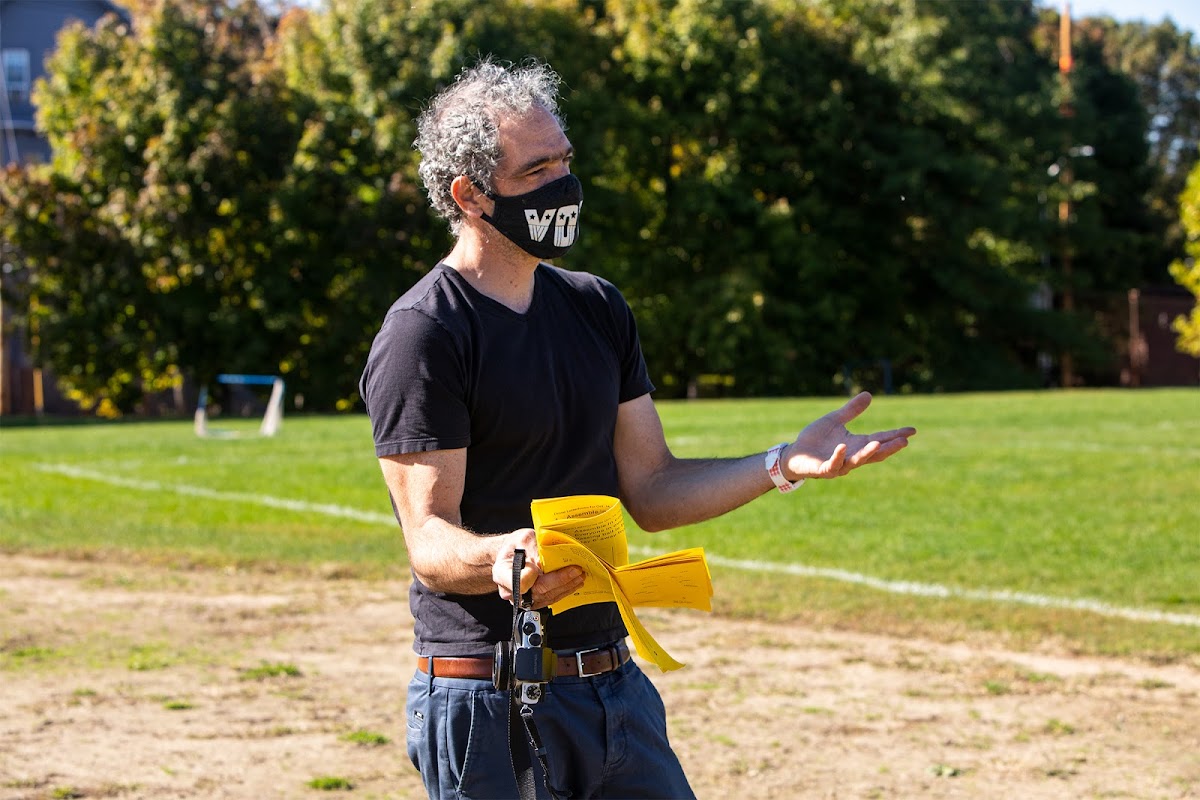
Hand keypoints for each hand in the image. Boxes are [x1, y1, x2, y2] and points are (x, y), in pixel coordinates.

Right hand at [492, 529, 584, 608]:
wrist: (512, 555)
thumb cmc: (515, 546)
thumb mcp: (522, 538)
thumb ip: (533, 548)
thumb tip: (546, 560)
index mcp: (502, 573)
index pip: (517, 582)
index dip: (529, 578)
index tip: (538, 568)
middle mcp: (511, 591)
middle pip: (538, 590)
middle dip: (560, 580)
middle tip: (576, 570)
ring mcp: (523, 599)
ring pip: (547, 597)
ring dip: (566, 586)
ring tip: (579, 575)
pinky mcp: (534, 601)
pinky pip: (551, 598)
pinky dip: (564, 590)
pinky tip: (574, 582)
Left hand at [783, 392, 914, 479]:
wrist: (794, 454)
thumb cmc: (815, 439)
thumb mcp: (835, 420)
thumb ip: (851, 410)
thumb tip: (868, 395)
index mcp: (856, 445)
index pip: (880, 439)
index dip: (895, 435)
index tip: (912, 430)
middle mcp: (851, 456)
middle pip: (874, 454)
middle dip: (889, 448)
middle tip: (904, 441)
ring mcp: (839, 465)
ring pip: (856, 461)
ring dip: (868, 453)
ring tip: (879, 444)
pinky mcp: (823, 469)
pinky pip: (833, 464)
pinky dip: (839, 456)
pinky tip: (843, 446)